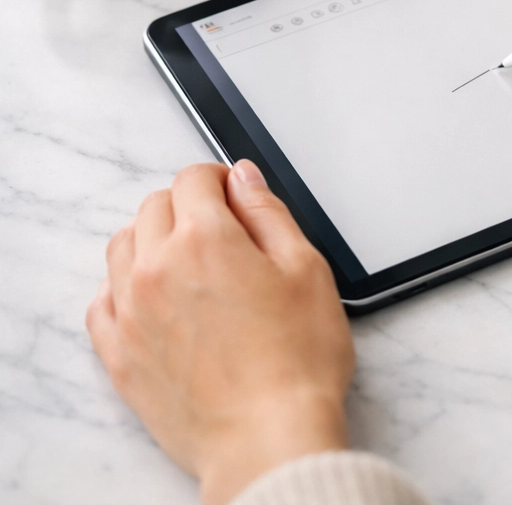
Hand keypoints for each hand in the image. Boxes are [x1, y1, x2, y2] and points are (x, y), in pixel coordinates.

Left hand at [86, 160, 353, 504]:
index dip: (219, 178)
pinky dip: (124, 286)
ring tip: (190, 261)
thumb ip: (268, 212)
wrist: (269, 438)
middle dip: (188, 204)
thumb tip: (242, 177)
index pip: (193, 179)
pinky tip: (155, 298)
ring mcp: (131, 314)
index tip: (235, 195)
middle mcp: (157, 268)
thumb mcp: (305, 267)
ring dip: (153, 238)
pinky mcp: (120, 355)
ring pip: (122, 246)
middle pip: (154, 206)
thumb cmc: (297, 360)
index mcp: (205, 240)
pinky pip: (101, 301)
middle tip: (222, 229)